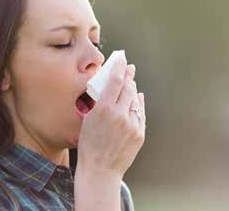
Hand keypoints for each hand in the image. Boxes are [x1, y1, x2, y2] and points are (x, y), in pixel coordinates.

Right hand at [77, 57, 145, 176]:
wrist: (100, 170)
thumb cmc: (89, 144)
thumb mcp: (88, 120)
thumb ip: (100, 103)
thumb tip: (111, 89)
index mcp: (104, 109)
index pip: (115, 81)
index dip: (119, 67)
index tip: (122, 59)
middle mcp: (120, 115)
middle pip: (128, 88)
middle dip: (129, 75)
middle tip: (129, 67)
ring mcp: (132, 125)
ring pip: (135, 100)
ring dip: (133, 90)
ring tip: (131, 82)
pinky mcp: (139, 134)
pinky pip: (140, 114)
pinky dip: (138, 105)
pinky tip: (137, 99)